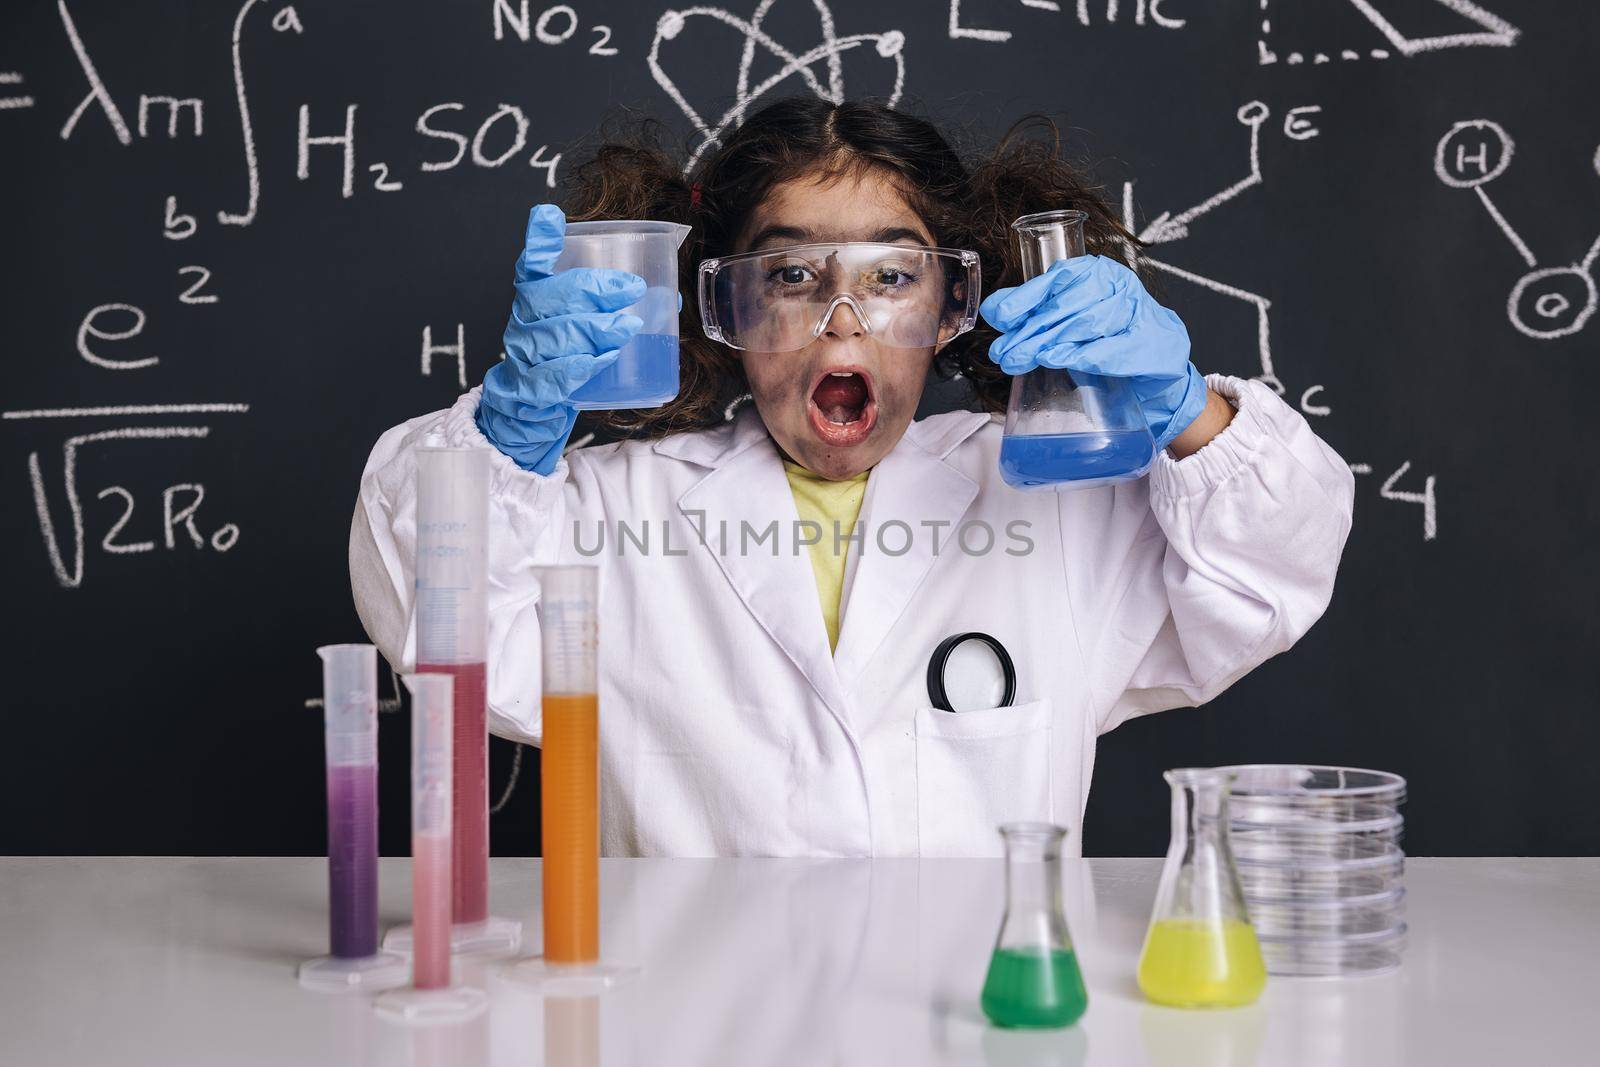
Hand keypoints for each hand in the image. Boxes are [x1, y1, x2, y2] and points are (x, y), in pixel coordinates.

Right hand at [476, 204, 644, 473]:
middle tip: (632, 288)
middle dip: (592, 288)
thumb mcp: (580, 330)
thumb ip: (614, 310)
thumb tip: (669, 297)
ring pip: (554, 335)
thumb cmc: (562, 362)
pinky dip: (579, 367)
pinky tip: (602, 360)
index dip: (539, 242)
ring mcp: (523, 357)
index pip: (530, 266)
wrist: (527, 414)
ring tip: (628, 327)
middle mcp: (523, 323)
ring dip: (594, 329)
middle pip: (547, 296)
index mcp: (533, 302)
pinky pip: (552, 376)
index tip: (550, 217)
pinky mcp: (529, 391)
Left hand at [980, 255, 1207, 451]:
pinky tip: (1059, 361)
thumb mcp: (1069, 320)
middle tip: (1004, 353)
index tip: (1000, 317)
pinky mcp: (1152, 344)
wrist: (1155, 366)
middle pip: (1067, 306)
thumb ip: (1035, 312)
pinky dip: (1083, 356)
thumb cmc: (1108, 340)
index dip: (1025, 298)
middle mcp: (1119, 286)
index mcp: (1097, 273)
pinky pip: (1113, 348)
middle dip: (1030, 331)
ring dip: (1051, 343)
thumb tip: (995, 310)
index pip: (1056, 278)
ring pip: (1087, 324)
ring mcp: (1139, 313)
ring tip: (1024, 359)